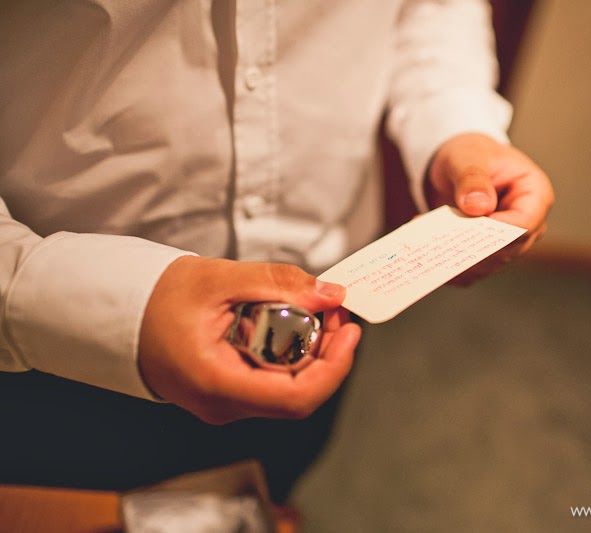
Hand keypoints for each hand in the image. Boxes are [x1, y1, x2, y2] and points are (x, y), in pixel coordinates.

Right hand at [138, 256, 360, 423]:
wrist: (117, 314)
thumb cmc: (155, 298)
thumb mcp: (218, 278)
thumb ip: (278, 283)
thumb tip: (330, 294)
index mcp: (216, 383)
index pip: (294, 397)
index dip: (334, 368)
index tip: (350, 332)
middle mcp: (223, 404)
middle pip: (299, 394)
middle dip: (329, 354)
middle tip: (337, 311)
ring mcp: (226, 402)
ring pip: (289, 389)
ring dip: (315, 353)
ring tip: (320, 310)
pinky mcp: (229, 392)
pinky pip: (273, 381)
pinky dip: (294, 354)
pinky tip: (298, 323)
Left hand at [426, 133, 553, 284]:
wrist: (458, 165)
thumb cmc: (470, 154)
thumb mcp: (468, 156)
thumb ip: (473, 178)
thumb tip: (478, 206)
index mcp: (535, 195)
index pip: (523, 224)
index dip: (496, 232)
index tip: (465, 230)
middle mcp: (529, 225)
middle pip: (506, 250)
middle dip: (470, 249)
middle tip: (436, 242)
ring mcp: (509, 243)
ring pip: (487, 265)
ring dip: (455, 258)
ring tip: (425, 244)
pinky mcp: (488, 255)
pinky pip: (470, 269)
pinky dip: (448, 265)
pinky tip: (426, 250)